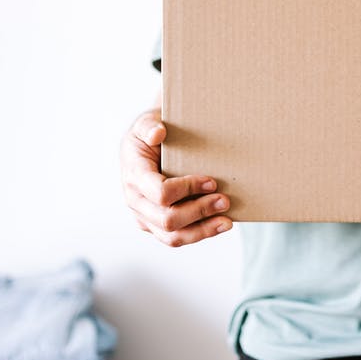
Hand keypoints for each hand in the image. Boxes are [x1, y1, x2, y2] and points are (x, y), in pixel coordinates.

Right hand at [120, 101, 232, 246]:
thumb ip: (149, 126)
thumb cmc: (150, 132)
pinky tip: (219, 225)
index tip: (212, 181)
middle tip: (224, 200)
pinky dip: (199, 234)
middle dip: (199, 211)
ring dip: (203, 230)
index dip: (188, 189)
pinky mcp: (155, 225)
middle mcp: (135, 201)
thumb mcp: (146, 122)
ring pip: (172, 237)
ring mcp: (144, 216)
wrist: (147, 144)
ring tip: (226, 221)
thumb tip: (158, 134)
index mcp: (133, 175)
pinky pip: (176, 238)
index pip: (160, 193)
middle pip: (167, 219)